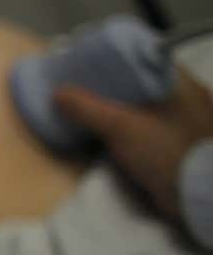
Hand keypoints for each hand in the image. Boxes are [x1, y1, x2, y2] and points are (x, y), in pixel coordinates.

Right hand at [53, 71, 212, 223]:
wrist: (196, 195)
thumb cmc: (163, 151)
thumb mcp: (119, 127)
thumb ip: (87, 108)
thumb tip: (58, 93)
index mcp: (182, 84)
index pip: (148, 59)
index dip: (121, 60)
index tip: (96, 64)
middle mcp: (191, 98)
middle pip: (147, 84)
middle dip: (119, 86)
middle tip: (90, 87)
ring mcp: (191, 123)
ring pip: (151, 107)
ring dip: (127, 109)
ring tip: (98, 110)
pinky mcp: (186, 146)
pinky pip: (155, 128)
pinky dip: (136, 128)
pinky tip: (118, 133)